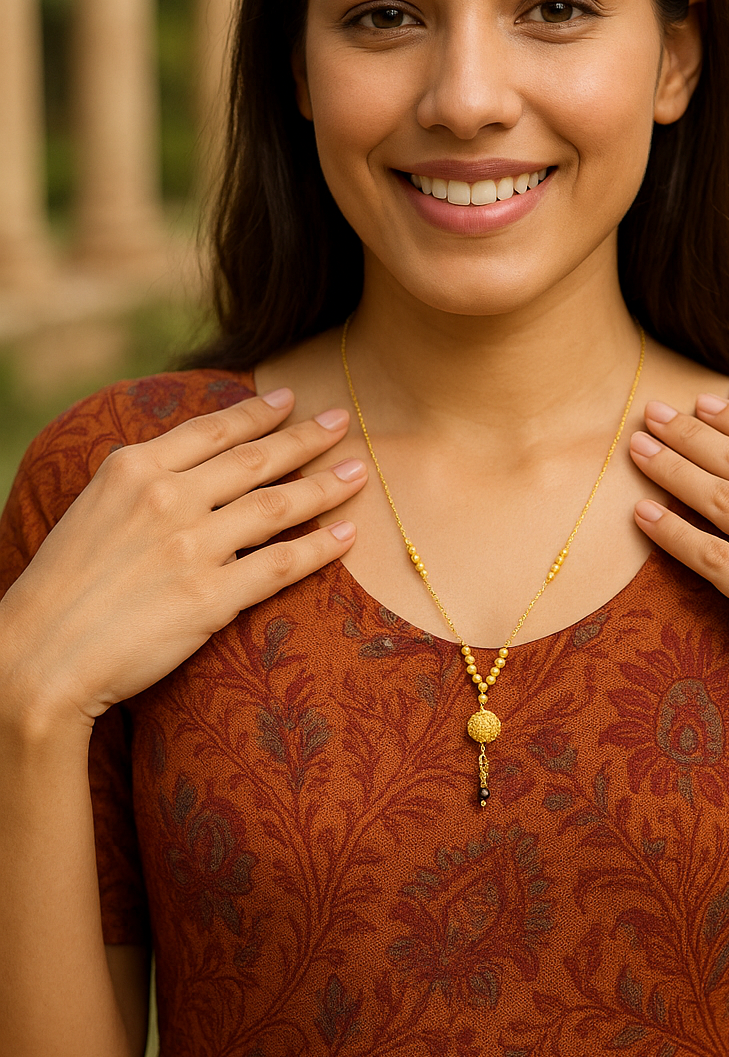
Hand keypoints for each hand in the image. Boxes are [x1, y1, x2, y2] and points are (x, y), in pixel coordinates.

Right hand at [0, 390, 366, 728]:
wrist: (39, 657)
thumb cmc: (63, 588)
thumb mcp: (94, 509)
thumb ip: (143, 482)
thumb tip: (189, 468)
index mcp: (133, 468)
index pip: (212, 430)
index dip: (259, 413)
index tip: (292, 399)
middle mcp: (167, 497)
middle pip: (255, 459)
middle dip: (307, 438)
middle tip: (344, 422)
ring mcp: (191, 547)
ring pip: (278, 505)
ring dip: (326, 486)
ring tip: (360, 473)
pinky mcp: (210, 598)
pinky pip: (281, 565)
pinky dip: (321, 548)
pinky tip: (347, 536)